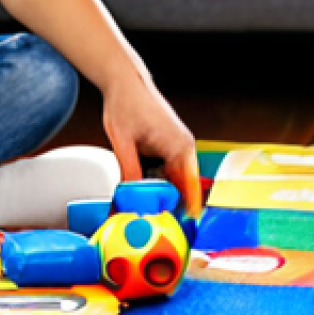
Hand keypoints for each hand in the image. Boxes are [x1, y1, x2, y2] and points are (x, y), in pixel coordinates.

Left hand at [102, 71, 202, 217]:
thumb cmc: (126, 104)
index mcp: (181, 148)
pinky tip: (141, 192)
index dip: (186, 213)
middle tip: (153, 227)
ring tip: (145, 213)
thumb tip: (128, 202)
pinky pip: (168, 173)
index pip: (191, 190)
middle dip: (169, 209)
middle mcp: (185, 149)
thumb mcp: (123, 143)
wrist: (125, 81)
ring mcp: (179, 147)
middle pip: (183, 190)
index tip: (180, 233)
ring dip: (162, 196)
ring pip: (174, 183)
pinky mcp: (170, 146)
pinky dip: (157, 183)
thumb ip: (129, 173)